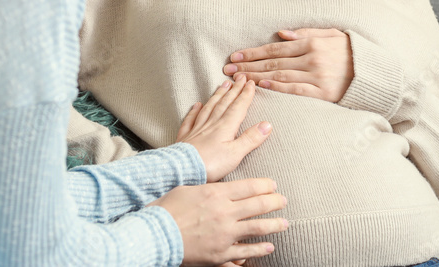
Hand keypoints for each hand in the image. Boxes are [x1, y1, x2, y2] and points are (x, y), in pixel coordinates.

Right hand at [149, 178, 287, 266]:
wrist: (155, 235)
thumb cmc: (167, 209)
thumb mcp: (188, 189)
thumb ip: (209, 188)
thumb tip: (220, 188)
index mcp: (217, 194)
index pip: (250, 186)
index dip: (265, 185)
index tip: (273, 185)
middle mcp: (225, 213)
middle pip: (258, 205)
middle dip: (275, 202)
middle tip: (283, 200)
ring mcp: (225, 234)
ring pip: (258, 228)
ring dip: (274, 225)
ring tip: (284, 223)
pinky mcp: (220, 254)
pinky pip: (245, 252)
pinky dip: (260, 249)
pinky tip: (269, 247)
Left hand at [177, 76, 272, 182]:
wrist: (181, 170)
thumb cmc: (210, 164)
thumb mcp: (236, 154)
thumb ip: (251, 139)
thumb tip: (267, 124)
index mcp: (225, 127)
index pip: (238, 107)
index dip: (246, 94)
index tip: (251, 83)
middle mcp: (211, 124)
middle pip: (225, 103)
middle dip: (234, 90)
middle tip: (240, 78)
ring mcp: (197, 129)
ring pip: (209, 107)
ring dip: (217, 95)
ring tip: (223, 85)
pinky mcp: (185, 137)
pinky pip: (190, 119)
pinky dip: (194, 111)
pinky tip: (196, 105)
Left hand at [223, 28, 353, 102]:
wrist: (374, 72)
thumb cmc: (351, 51)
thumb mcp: (331, 34)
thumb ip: (306, 32)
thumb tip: (281, 33)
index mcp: (311, 43)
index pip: (275, 48)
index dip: (253, 52)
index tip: (235, 55)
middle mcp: (311, 58)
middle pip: (272, 63)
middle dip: (248, 65)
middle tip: (228, 68)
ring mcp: (317, 76)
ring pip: (280, 76)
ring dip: (256, 77)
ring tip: (238, 79)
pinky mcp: (323, 92)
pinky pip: (295, 90)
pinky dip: (277, 88)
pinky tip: (262, 87)